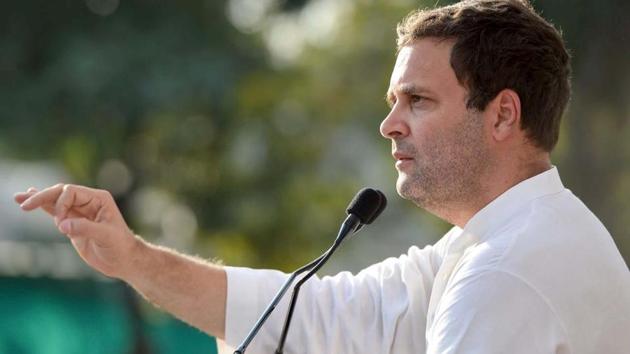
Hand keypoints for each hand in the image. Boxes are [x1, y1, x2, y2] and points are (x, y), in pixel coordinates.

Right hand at [14, 184, 139, 278]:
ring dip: (38, 199)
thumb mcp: (106, 236)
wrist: (123, 260)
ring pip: (55, 202)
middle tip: (24, 204)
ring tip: (19, 198)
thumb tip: (62, 224)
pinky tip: (29, 200)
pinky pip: (55, 212)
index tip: (61, 224)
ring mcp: (79, 213)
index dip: (61, 204)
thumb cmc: (120, 246)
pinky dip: (43, 207)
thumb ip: (85, 228)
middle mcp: (88, 202)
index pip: (71, 192)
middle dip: (42, 197)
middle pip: (60, 193)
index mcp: (98, 199)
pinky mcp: (73, 224)